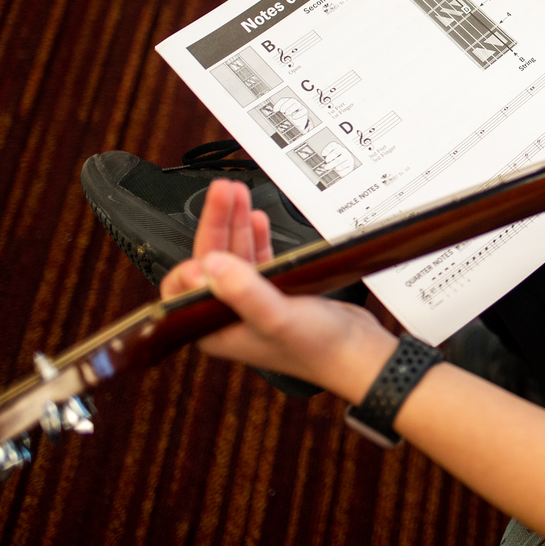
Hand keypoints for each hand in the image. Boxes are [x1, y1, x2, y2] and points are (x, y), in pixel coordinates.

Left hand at [160, 179, 395, 402]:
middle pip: (211, 261)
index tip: (210, 225)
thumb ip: (243, 290)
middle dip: (217, 223)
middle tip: (223, 191)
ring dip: (236, 223)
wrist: (357, 354)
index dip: (197, 252)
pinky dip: (256, 237)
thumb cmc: (318, 348)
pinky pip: (256, 258)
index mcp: (214, 328)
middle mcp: (226, 316)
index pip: (187, 284)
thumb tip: (209, 263)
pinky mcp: (274, 293)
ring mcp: (250, 303)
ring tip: (236, 193)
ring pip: (233, 255)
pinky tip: (257, 220)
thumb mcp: (276, 316)